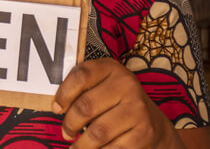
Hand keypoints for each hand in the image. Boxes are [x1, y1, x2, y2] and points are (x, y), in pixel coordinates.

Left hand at [52, 58, 183, 148]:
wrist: (153, 123)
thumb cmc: (116, 102)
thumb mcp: (101, 86)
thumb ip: (80, 88)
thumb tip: (57, 107)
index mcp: (112, 68)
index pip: (81, 76)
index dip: (63, 94)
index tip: (56, 109)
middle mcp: (127, 85)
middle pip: (85, 106)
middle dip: (70, 124)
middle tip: (66, 132)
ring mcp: (137, 110)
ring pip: (97, 132)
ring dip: (81, 144)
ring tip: (76, 146)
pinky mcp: (143, 134)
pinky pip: (112, 148)